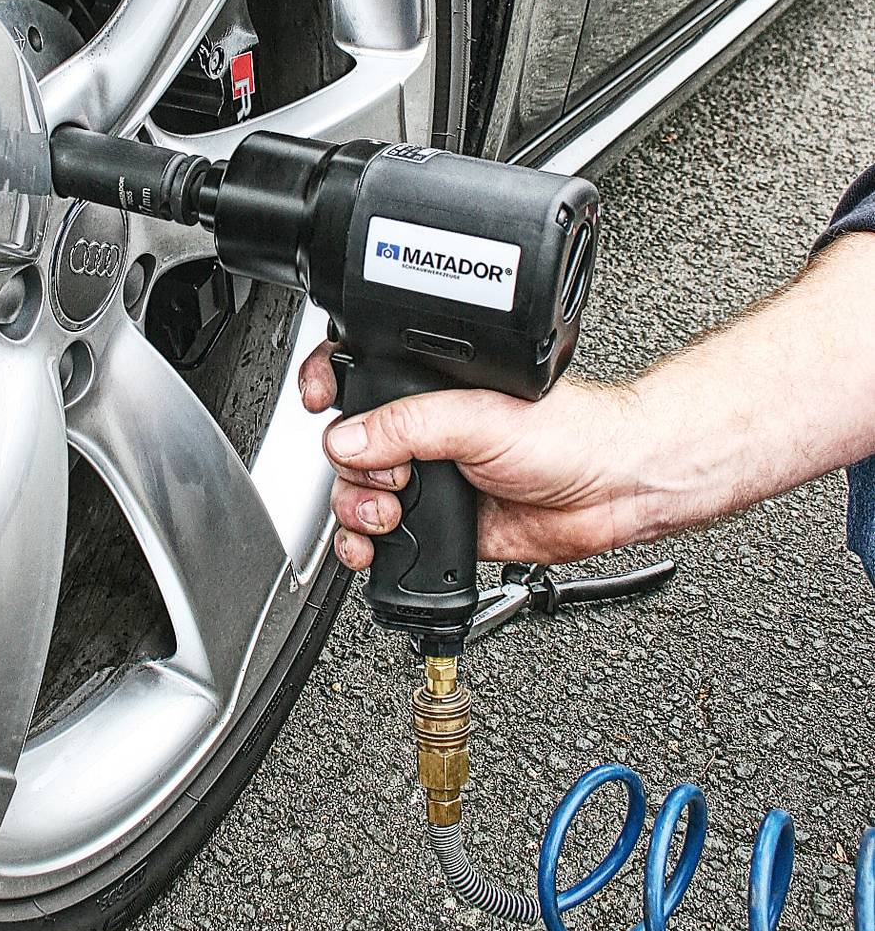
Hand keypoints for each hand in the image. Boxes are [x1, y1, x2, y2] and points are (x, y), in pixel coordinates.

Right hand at [297, 342, 649, 567]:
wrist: (613, 490)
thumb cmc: (568, 434)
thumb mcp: (479, 417)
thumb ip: (409, 426)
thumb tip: (348, 439)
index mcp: (432, 391)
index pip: (361, 381)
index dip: (328, 389)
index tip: (318, 403)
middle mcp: (427, 434)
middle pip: (350, 450)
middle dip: (350, 471)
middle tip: (389, 478)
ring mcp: (434, 481)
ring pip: (361, 498)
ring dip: (356, 512)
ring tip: (386, 516)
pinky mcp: (444, 528)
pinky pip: (389, 543)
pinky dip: (370, 550)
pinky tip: (376, 549)